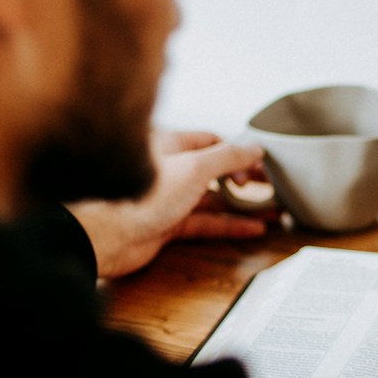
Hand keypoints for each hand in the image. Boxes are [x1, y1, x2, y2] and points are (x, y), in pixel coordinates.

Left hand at [68, 130, 271, 278]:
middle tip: (273, 188)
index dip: (239, 153)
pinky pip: (205, 224)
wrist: (104, 235)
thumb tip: (255, 148)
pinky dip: (229, 226)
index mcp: (172, 146)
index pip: (213, 142)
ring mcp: (168, 200)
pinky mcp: (166, 226)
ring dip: (243, 206)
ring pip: (213, 200)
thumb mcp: (193, 167)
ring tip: (274, 211)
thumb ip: (228, 157)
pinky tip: (252, 229)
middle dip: (246, 180)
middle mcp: (170, 171)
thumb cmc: (140, 194)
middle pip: (215, 171)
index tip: (261, 165)